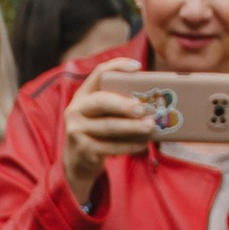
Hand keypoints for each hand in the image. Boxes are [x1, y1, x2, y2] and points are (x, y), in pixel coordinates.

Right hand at [61, 61, 162, 207]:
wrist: (78, 163)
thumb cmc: (98, 132)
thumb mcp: (100, 114)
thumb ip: (116, 103)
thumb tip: (151, 100)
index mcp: (83, 95)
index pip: (99, 73)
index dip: (118, 66)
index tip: (138, 67)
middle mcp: (76, 110)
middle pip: (102, 101)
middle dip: (124, 103)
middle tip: (143, 108)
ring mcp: (77, 130)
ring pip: (108, 126)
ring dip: (132, 126)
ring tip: (151, 126)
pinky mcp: (83, 149)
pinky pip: (110, 147)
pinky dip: (129, 146)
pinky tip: (143, 144)